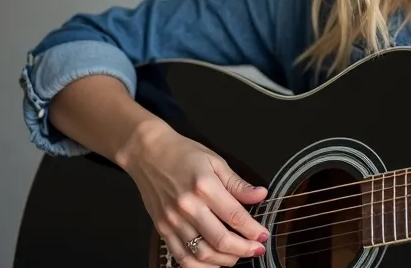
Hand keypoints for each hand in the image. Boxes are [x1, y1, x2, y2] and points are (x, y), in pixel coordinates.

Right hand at [122, 121, 269, 266]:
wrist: (147, 153)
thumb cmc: (182, 154)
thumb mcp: (215, 161)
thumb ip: (237, 183)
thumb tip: (260, 195)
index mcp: (204, 186)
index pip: (235, 216)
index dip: (253, 230)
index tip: (263, 236)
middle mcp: (188, 206)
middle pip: (220, 239)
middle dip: (243, 249)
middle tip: (256, 249)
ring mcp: (172, 220)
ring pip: (201, 253)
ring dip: (223, 261)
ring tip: (237, 257)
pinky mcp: (162, 229)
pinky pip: (181, 256)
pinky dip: (199, 266)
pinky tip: (213, 262)